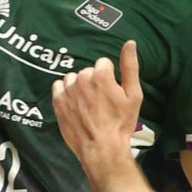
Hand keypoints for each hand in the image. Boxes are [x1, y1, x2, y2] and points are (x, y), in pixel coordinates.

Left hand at [52, 39, 143, 169]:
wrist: (103, 149)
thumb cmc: (121, 123)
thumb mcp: (134, 95)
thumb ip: (130, 66)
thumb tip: (130, 42)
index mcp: (100, 75)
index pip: (103, 64)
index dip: (109, 78)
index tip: (111, 92)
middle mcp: (81, 78)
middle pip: (88, 71)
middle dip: (94, 82)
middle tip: (101, 101)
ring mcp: (68, 90)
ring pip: (74, 78)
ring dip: (79, 86)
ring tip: (88, 104)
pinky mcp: (57, 101)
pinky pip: (59, 86)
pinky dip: (65, 93)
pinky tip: (74, 104)